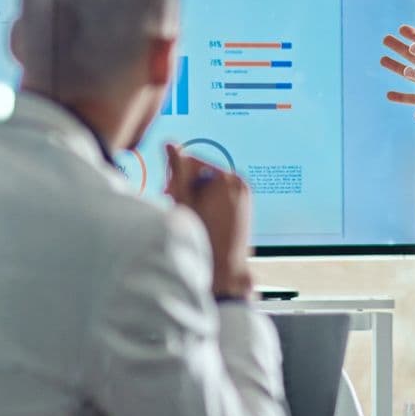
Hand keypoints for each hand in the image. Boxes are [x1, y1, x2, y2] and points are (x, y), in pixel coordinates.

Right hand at [165, 144, 253, 299]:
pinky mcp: (245, 207)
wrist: (224, 272)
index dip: (176, 175)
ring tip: (189, 214)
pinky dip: (208, 203)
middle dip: (186, 185)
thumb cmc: (203, 238)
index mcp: (228, 179)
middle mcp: (240, 184)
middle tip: (175, 204)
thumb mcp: (183, 200)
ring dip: (195, 194)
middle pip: (203, 173)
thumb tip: (170, 143)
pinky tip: (201, 218)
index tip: (168, 192)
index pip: (193, 161)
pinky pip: (221, 196)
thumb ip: (177, 170)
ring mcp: (245, 196)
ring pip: (210, 185)